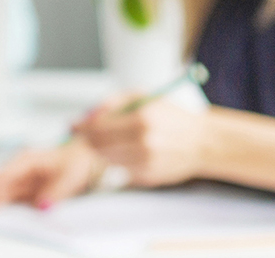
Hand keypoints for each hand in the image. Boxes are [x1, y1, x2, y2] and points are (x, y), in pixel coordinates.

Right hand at [0, 140, 102, 210]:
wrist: (80, 160)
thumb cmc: (73, 162)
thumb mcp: (70, 176)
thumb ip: (56, 192)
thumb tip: (43, 206)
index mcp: (27, 160)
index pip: (5, 173)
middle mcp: (18, 169)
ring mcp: (17, 180)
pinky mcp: (19, 191)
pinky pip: (5, 200)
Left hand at [71, 92, 207, 187]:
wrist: (202, 142)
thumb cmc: (171, 116)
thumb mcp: (144, 96)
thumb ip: (113, 102)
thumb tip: (86, 116)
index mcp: (142, 119)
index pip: (98, 128)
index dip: (81, 127)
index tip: (72, 126)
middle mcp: (143, 143)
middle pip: (98, 146)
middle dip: (89, 139)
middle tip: (86, 133)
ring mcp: (146, 163)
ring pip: (106, 160)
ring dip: (103, 150)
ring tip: (115, 139)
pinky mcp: (148, 177)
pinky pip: (120, 170)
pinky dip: (119, 160)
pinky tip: (131, 151)